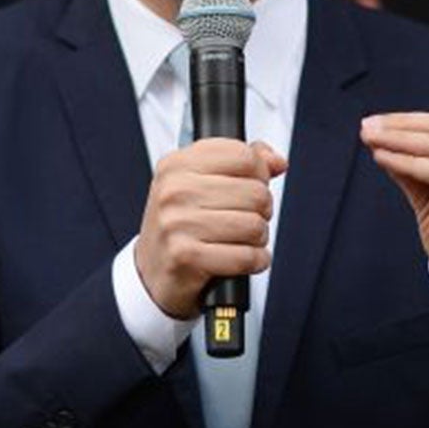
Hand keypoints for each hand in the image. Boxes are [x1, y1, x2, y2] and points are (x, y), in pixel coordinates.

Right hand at [133, 138, 286, 319]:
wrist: (151, 272)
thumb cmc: (181, 226)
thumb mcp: (202, 184)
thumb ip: (241, 164)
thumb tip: (277, 161)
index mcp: (176, 164)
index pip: (244, 156)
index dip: (259, 174)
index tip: (250, 186)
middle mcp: (173, 190)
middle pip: (256, 192)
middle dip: (261, 211)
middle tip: (244, 220)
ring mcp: (176, 223)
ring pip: (255, 225)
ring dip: (258, 239)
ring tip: (241, 240)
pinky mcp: (185, 256)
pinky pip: (246, 256)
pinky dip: (255, 261)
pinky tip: (243, 259)